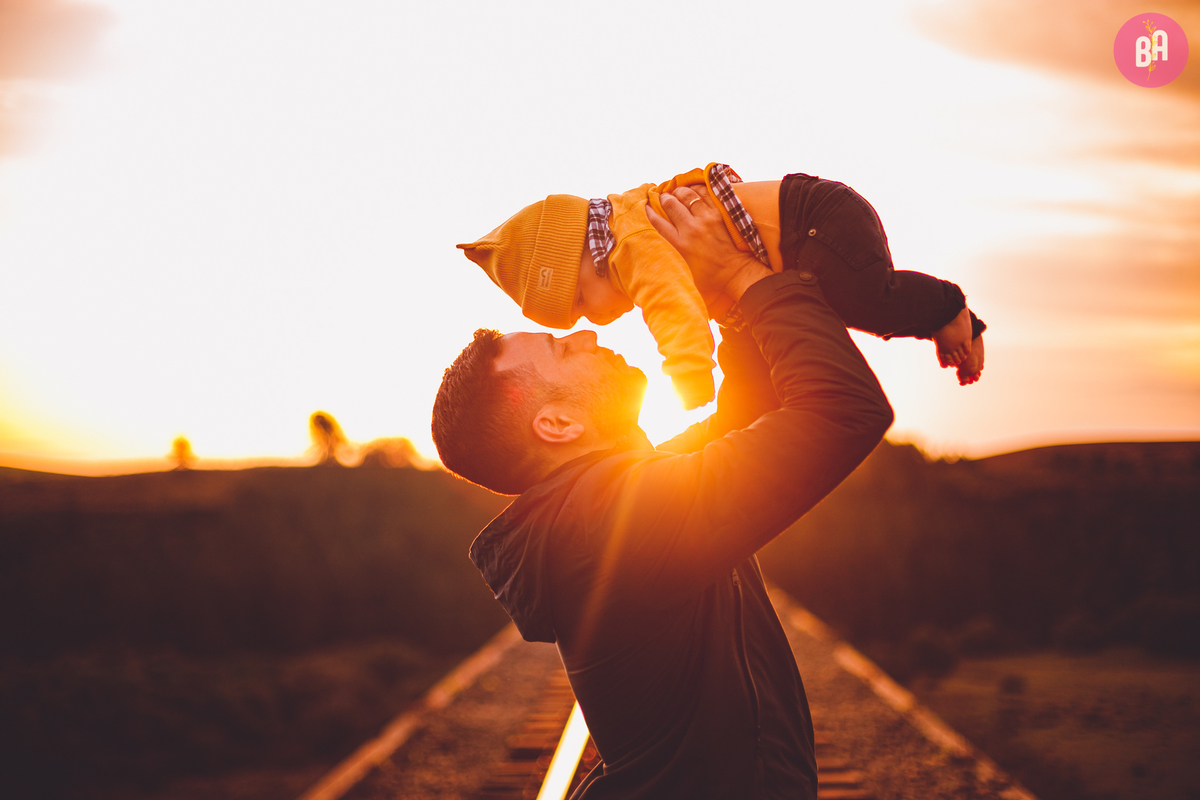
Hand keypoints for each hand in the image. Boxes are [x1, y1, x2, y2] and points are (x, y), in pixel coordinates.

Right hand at [646, 185, 770, 302]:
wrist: (736, 272)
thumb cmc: (710, 276)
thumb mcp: (685, 268)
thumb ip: (675, 254)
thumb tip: (665, 246)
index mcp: (680, 244)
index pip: (658, 222)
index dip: (649, 211)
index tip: (646, 206)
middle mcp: (690, 229)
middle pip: (670, 204)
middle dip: (663, 198)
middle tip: (663, 197)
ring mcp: (706, 219)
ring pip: (687, 195)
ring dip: (679, 191)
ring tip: (677, 192)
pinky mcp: (719, 214)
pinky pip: (705, 194)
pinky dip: (697, 189)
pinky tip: (693, 190)